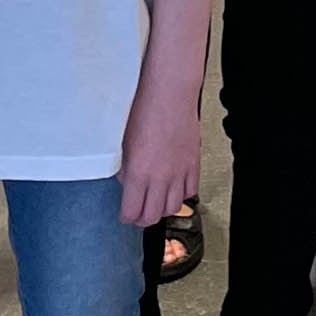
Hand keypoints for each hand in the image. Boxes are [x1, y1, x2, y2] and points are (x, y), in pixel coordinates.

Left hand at [115, 87, 203, 229]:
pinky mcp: (193, 164)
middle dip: (142, 220)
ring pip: (173, 208)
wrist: (169, 95)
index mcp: (139, 173)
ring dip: (162, 210)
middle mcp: (160, 178)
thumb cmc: (143, 111)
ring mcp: (179, 172)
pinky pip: (191, 191)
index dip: (126, 218)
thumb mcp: (122, 143)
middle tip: (137, 216)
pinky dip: (182, 195)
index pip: (132, 211)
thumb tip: (126, 182)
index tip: (124, 215)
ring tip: (156, 205)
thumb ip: (124, 168)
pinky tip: (175, 189)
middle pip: (153, 216)